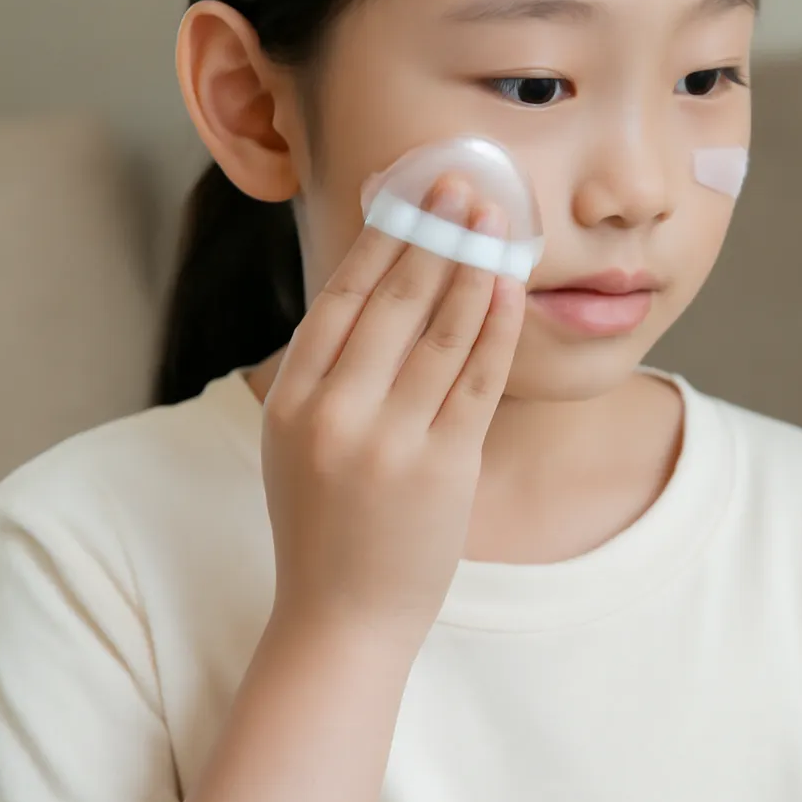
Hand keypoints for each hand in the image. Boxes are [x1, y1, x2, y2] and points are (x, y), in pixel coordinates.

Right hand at [261, 176, 524, 653]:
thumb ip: (326, 374)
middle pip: (391, 301)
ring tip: (494, 219)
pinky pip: (476, 379)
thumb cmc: (325, 524)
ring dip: (472, 265)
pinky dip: (495, 326)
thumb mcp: (298, 442)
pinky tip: (509, 286)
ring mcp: (389, 442)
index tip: (408, 192)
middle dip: (432, 233)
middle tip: (462, 183)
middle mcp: (335, 414)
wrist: (341, 617)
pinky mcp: (442, 466)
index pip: (338, 299)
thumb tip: (375, 287)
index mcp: (291, 401)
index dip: (379, 239)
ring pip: (439, 331)